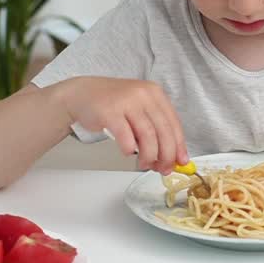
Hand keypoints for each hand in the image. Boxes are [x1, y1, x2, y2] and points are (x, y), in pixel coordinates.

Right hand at [55, 77, 187, 174]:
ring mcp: (127, 102)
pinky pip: (126, 136)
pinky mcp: (110, 112)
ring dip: (149, 156)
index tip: (180, 161)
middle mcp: (143, 95)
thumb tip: (171, 155)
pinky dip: (129, 149)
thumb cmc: (113, 104)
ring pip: (147, 135)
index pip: (173, 123)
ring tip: (145, 164)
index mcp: (154, 93)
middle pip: (163, 131)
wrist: (83, 94)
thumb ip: (154, 127)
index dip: (179, 145)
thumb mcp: (139, 108)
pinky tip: (128, 152)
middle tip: (164, 168)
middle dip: (166, 155)